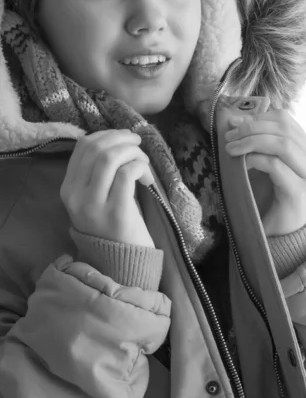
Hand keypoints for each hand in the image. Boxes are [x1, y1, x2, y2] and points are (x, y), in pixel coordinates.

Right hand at [60, 129, 154, 246]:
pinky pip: (127, 174)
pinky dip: (140, 167)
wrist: (121, 262)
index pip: (83, 146)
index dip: (107, 134)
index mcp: (68, 188)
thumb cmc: (113, 225)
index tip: (125, 138)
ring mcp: (93, 205)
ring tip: (144, 161)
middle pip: (96, 148)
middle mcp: (75, 195)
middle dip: (122, 139)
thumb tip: (117, 138)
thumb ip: (98, 171)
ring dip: (132, 152)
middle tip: (139, 145)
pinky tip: (146, 178)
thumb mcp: (96, 196)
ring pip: (110, 158)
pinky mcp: (116, 212)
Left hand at [225, 109, 305, 235]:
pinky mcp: (299, 192)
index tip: (235, 122)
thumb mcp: (266, 164)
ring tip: (230, 148)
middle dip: (252, 128)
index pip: (286, 121)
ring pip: (282, 145)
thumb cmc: (272, 198)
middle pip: (284, 130)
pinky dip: (255, 159)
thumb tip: (236, 119)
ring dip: (251, 141)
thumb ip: (258, 143)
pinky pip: (276, 166)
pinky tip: (241, 164)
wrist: (281, 236)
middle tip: (229, 136)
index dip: (259, 117)